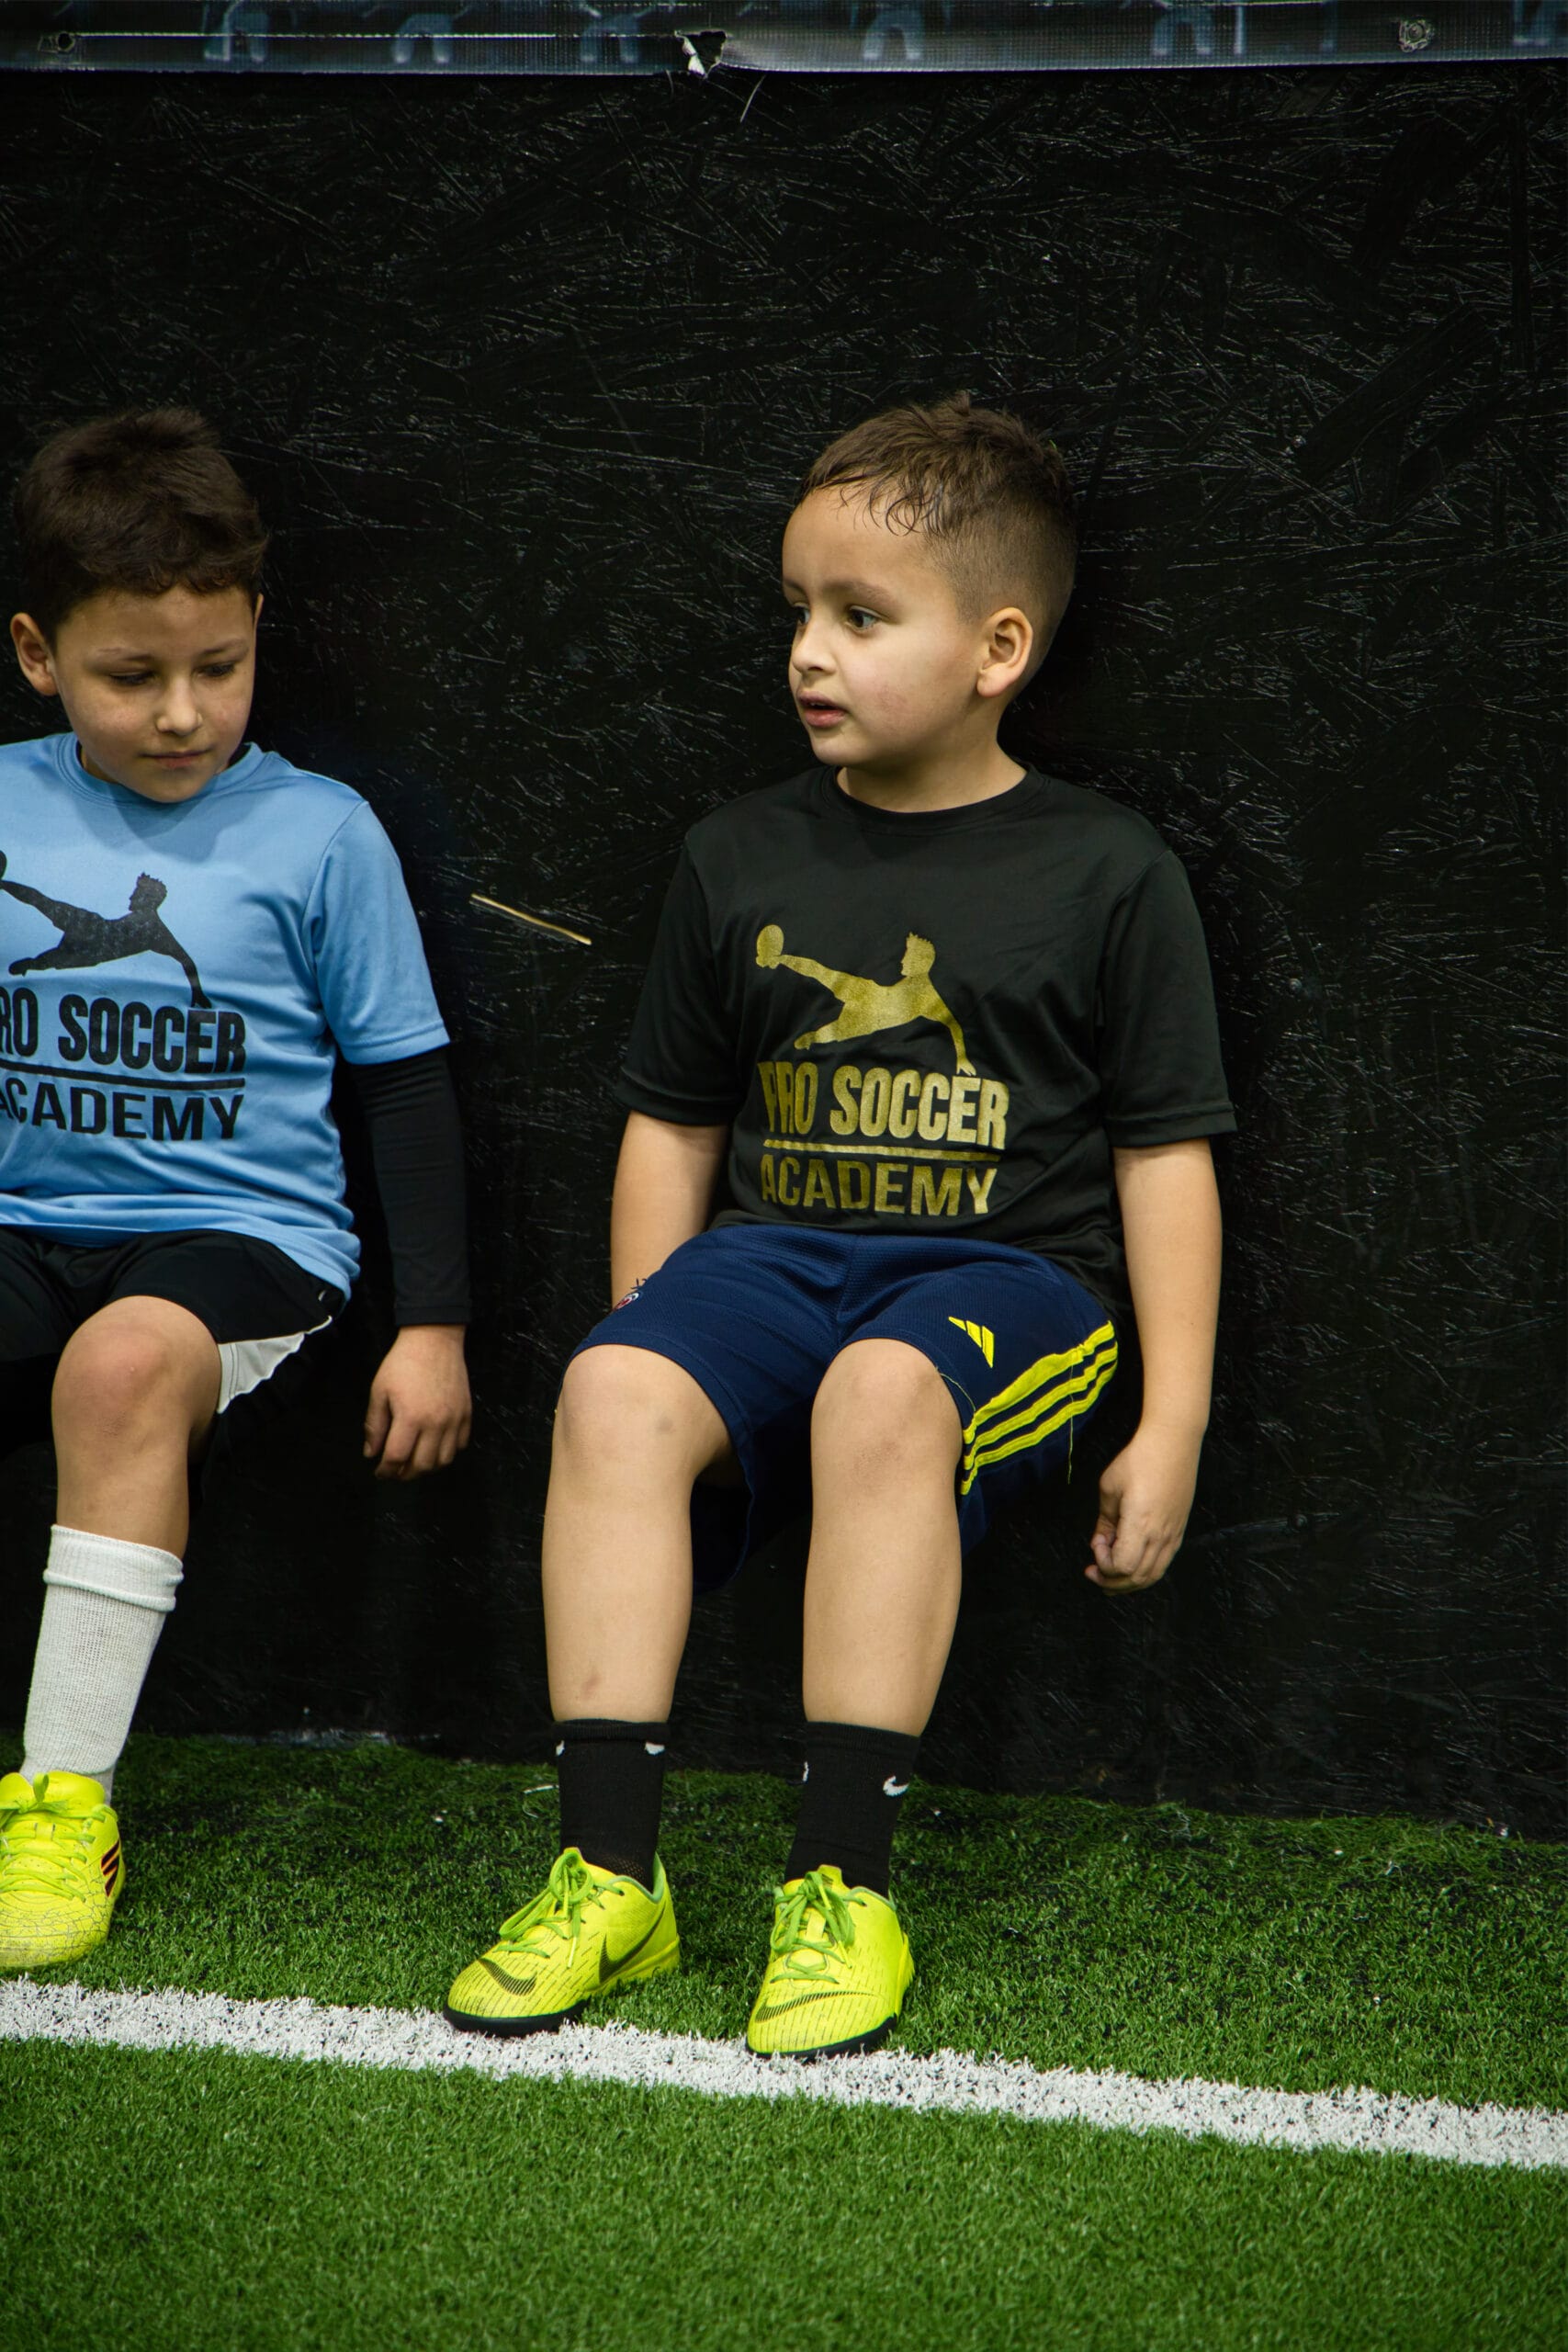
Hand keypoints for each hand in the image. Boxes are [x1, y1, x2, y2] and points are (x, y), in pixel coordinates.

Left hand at [363, 1325, 470, 1480]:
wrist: (434, 1340)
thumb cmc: (402, 1363)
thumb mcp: (379, 1391)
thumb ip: (375, 1425)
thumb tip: (371, 1453)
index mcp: (410, 1418)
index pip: (396, 1457)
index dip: (385, 1470)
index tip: (379, 1472)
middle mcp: (435, 1423)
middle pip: (422, 1465)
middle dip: (405, 1474)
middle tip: (395, 1471)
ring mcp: (454, 1420)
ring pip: (443, 1460)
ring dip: (427, 1467)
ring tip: (414, 1461)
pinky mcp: (466, 1414)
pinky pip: (460, 1445)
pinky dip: (447, 1452)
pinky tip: (434, 1446)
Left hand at [1086, 1422, 1200, 1592]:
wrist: (1173, 1443)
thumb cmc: (1138, 1460)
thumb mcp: (1109, 1488)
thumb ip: (1103, 1522)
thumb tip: (1100, 1543)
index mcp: (1141, 1525)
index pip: (1122, 1567)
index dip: (1104, 1564)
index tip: (1096, 1543)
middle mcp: (1161, 1535)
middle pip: (1137, 1578)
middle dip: (1111, 1581)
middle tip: (1093, 1573)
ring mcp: (1174, 1534)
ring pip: (1153, 1575)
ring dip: (1129, 1582)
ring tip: (1110, 1577)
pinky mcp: (1179, 1530)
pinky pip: (1163, 1563)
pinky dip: (1145, 1572)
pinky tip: (1132, 1563)